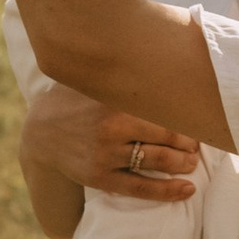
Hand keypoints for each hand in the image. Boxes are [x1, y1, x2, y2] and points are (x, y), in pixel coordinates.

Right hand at [22, 80, 200, 201]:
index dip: (187, 117)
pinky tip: (186, 189)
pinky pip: (140, 188)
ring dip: (183, 163)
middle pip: (166, 135)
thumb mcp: (94, 80)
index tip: (198, 119)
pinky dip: (167, 190)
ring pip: (157, 161)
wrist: (40, 132)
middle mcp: (111, 127)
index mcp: (113, 100)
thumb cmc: (75, 100)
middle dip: (189, 142)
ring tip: (192, 163)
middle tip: (197, 144)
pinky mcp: (100, 177)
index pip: (164, 108)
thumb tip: (159, 48)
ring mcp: (105, 154)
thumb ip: (121, 70)